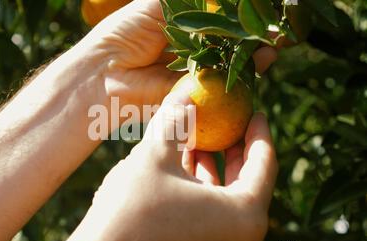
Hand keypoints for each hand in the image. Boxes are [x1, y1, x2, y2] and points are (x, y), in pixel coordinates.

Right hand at [59, 91, 277, 240]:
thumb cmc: (132, 209)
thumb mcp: (155, 155)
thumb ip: (175, 119)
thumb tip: (186, 88)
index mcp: (243, 214)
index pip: (264, 163)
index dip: (258, 131)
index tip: (254, 110)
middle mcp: (240, 234)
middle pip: (248, 178)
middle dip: (235, 145)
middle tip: (230, 118)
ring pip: (226, 192)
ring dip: (214, 161)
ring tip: (200, 133)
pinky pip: (211, 206)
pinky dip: (201, 181)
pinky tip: (183, 158)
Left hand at [87, 0, 276, 108]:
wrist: (106, 71)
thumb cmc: (126, 31)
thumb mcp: (158, 4)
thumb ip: (192, 1)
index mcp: (183, 26)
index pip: (219, 18)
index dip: (239, 14)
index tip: (259, 10)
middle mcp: (192, 48)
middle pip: (229, 40)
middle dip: (251, 34)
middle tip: (273, 28)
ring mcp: (195, 71)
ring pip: (231, 61)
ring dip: (254, 53)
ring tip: (273, 44)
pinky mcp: (195, 92)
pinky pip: (222, 83)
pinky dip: (242, 73)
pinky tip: (261, 60)